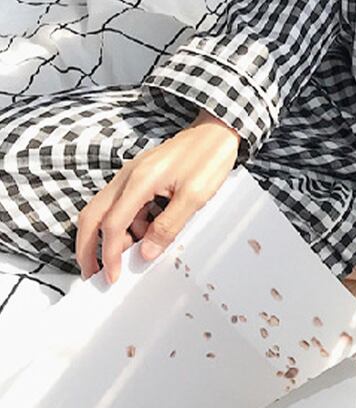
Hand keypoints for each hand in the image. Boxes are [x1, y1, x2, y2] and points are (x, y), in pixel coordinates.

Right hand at [75, 109, 240, 282]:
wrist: (216, 131)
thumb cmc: (209, 158)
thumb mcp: (195, 196)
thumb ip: (168, 225)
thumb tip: (145, 253)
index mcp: (139, 181)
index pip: (113, 224)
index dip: (109, 253)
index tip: (113, 276)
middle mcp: (128, 176)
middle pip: (92, 216)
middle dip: (87, 247)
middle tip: (93, 273)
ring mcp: (132, 175)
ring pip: (104, 210)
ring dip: (106, 236)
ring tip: (122, 259)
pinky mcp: (140, 176)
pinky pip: (121, 204)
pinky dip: (124, 224)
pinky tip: (141, 236)